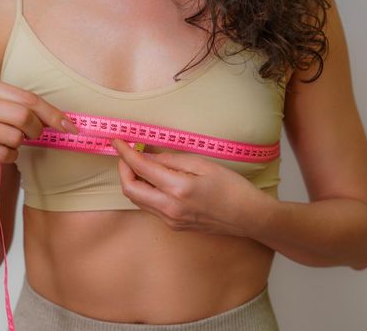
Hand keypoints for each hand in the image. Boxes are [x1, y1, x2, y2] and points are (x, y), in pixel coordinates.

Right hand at [0, 77, 78, 171]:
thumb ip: (18, 105)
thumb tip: (59, 120)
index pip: (29, 99)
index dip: (53, 114)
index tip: (69, 127)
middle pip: (25, 118)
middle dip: (36, 131)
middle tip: (34, 136)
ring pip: (15, 138)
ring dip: (19, 145)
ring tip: (7, 142)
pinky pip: (4, 154)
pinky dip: (10, 156)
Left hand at [111, 138, 277, 236]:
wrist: (249, 218)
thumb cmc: (233, 188)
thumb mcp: (204, 165)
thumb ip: (172, 160)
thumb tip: (148, 157)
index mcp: (178, 188)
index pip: (140, 169)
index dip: (125, 153)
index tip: (117, 142)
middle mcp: (169, 208)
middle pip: (130, 189)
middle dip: (123, 169)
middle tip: (127, 154)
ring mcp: (170, 220)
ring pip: (137, 200)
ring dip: (132, 181)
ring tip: (140, 165)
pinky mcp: (174, 226)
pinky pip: (150, 207)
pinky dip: (145, 192)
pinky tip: (154, 181)